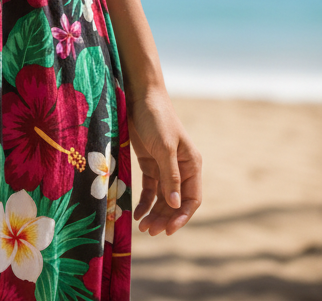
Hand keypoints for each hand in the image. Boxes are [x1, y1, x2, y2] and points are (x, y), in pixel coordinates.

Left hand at [128, 87, 201, 235]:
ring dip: (154, 212)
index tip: (168, 230)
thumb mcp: (165, 148)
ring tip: (143, 228)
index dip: (181, 216)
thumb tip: (175, 205)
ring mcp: (164, 165)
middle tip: (150, 232)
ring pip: (162, 197)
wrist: (139, 96)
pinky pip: (150, 188)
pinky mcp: (149, 162)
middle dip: (164, 218)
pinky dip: (145, 201)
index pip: (191, 198)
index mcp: (192, 164)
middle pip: (175, 201)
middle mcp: (181, 168)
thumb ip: (170, 176)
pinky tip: (137, 213)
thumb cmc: (156, 119)